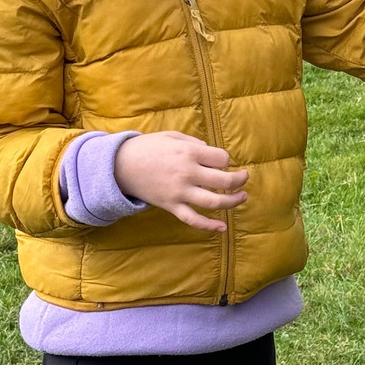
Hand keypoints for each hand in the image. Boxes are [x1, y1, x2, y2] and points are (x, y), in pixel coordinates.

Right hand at [113, 131, 247, 231]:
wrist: (120, 165)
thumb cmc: (148, 147)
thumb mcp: (173, 137)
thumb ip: (195, 144)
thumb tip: (214, 155)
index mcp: (188, 153)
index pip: (222, 158)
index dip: (225, 159)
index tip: (219, 160)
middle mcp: (187, 173)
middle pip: (224, 181)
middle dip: (239, 180)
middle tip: (244, 177)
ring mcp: (179, 192)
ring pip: (214, 202)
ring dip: (233, 201)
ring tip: (242, 197)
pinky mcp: (171, 206)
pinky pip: (193, 220)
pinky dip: (209, 226)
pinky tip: (222, 228)